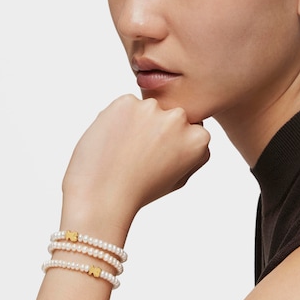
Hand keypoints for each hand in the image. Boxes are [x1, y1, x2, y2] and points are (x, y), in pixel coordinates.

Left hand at [62, 95, 210, 229]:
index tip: (158, 160)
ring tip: (124, 150)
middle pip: (170, 115)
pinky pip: (125, 105)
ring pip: (147, 109)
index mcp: (198, 138)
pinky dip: (118, 118)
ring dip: (138, 122)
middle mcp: (179, 118)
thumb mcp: (179, 179)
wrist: (102, 196)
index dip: (171, 144)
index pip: (189, 128)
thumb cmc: (139, 191)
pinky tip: (113, 141)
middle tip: (139, 155)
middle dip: (157, 129)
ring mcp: (152, 108)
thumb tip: (194, 132)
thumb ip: (192, 154)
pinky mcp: (126, 102)